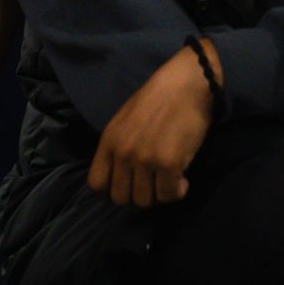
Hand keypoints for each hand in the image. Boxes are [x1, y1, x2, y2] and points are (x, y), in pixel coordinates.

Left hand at [88, 43, 216, 206]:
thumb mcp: (125, 120)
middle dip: (138, 194)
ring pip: (145, 201)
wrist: (187, 84)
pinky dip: (178, 191)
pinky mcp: (168, 164)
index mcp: (109, 140)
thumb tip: (119, 176)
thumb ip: (118, 146)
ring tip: (169, 178)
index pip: (96, 184)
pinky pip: (169, 195)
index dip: (111, 192)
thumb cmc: (158, 99)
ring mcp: (144, 159)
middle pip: (121, 198)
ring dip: (158, 193)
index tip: (129, 187)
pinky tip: (183, 178)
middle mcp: (122, 152)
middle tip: (153, 182)